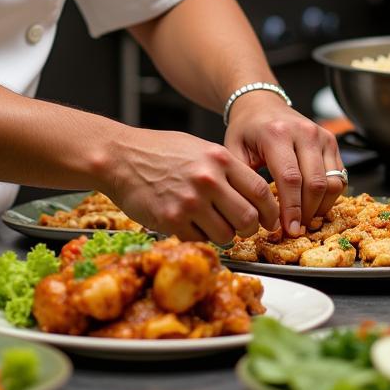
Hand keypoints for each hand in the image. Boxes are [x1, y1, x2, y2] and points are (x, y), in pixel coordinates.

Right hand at [104, 127, 280, 243]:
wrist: (119, 157)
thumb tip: (252, 194)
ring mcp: (190, 202)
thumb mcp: (199, 148)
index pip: (261, 192)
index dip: (270, 212)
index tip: (269, 220)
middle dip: (248, 229)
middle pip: (248, 219)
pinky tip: (188, 223)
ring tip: (210, 224)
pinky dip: (199, 237)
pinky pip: (200, 240)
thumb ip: (226, 169)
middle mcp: (208, 180)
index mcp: (219, 159)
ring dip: (223, 235)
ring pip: (226, 236)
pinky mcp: (172, 221)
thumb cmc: (159, 151)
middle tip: (241, 228)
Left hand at [223, 93, 345, 235]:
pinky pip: (340, 176)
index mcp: (276, 134)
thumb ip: (242, 179)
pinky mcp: (332, 141)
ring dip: (321, 207)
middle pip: (315, 183)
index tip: (288, 229)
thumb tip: (254, 213)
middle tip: (296, 229)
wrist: (261, 103)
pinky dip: (330, 195)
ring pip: (332, 182)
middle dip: (307, 212)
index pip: (290, 179)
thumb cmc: (246, 129)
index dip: (292, 208)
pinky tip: (314, 205)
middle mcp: (303, 132)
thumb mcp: (233, 150)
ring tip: (305, 219)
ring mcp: (321, 135)